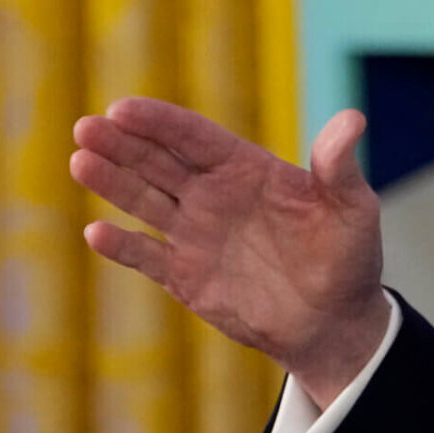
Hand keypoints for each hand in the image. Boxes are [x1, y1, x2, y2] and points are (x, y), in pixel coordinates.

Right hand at [71, 100, 391, 402]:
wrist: (334, 323)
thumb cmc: (348, 258)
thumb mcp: (352, 208)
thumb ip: (339, 166)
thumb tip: (354, 119)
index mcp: (245, 168)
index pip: (193, 136)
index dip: (158, 122)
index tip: (122, 108)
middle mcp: (212, 195)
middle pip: (157, 161)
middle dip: (121, 143)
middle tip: (85, 127)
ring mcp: (195, 235)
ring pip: (144, 201)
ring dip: (111, 182)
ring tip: (79, 161)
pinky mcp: (186, 277)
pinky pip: (147, 256)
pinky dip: (122, 247)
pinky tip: (95, 233)